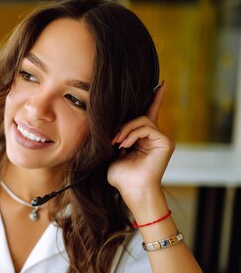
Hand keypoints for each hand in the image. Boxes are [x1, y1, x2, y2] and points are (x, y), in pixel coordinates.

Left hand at [107, 82, 174, 202]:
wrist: (131, 190)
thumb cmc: (121, 176)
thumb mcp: (111, 152)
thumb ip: (114, 136)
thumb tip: (106, 124)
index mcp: (142, 138)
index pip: (148, 113)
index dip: (154, 98)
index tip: (159, 83)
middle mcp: (154, 136)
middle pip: (140, 115)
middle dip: (123, 125)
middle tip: (113, 140)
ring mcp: (161, 138)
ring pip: (141, 120)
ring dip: (125, 130)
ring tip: (117, 144)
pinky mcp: (165, 141)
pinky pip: (147, 126)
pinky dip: (133, 134)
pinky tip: (125, 145)